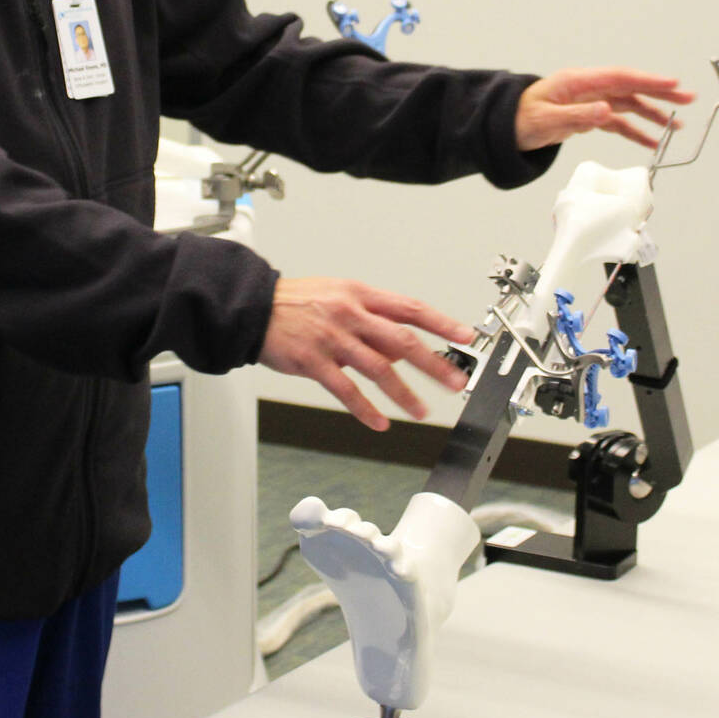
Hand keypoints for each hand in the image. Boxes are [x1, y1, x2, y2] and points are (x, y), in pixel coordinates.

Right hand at [258, 278, 472, 430]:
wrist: (253, 308)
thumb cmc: (296, 302)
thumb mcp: (339, 296)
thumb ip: (372, 318)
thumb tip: (404, 342)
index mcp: (360, 295)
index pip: (410, 309)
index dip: (441, 323)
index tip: (465, 336)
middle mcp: (350, 315)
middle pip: (402, 341)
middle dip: (434, 364)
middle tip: (455, 381)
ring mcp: (332, 338)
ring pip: (378, 369)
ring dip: (404, 393)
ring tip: (421, 410)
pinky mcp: (313, 361)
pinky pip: (345, 389)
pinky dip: (365, 409)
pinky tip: (379, 422)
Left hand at [516, 67, 694, 152]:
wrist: (503, 127)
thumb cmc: (519, 119)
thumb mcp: (545, 121)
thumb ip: (577, 117)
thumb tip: (608, 112)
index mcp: (578, 82)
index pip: (621, 78)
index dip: (648, 81)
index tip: (672, 84)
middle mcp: (588, 88)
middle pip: (630, 88)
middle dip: (660, 93)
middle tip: (687, 98)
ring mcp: (590, 101)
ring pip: (628, 105)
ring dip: (652, 115)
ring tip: (676, 126)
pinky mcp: (588, 115)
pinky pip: (618, 122)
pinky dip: (634, 131)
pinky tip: (651, 142)